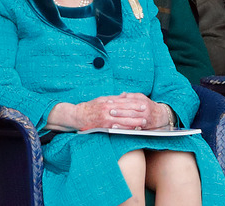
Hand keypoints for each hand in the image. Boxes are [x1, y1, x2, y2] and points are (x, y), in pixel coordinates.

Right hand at [47, 93, 168, 130]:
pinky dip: (125, 129)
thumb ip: (113, 98)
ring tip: (143, 123)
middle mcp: (107, 110)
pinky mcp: (103, 127)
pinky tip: (132, 130)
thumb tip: (124, 95)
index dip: (135, 104)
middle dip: (137, 113)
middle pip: (125, 111)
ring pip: (123, 120)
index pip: (124, 102)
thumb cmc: (89, 107)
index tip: (144, 104)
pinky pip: (116, 128)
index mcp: (108, 102)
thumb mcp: (101, 99)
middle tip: (148, 113)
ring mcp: (105, 119)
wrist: (76, 116)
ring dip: (134, 122)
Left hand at [101, 93, 170, 129]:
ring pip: (131, 119)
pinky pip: (132, 128)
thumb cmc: (148, 105)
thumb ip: (131, 96)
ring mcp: (144, 119)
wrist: (160, 116)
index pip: (128, 101)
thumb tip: (122, 94)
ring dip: (120, 120)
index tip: (109, 101)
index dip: (118, 101)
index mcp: (142, 101)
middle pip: (129, 110)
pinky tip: (116, 128)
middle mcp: (143, 110)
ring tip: (111, 119)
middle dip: (119, 110)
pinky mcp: (143, 127)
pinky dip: (124, 128)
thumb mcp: (141, 97)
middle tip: (108, 110)